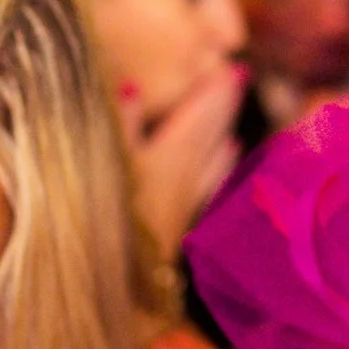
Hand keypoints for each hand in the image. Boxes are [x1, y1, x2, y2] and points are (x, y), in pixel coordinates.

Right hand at [122, 66, 246, 256]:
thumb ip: (122, 124)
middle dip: (224, 102)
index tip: (234, 66)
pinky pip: (211, 177)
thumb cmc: (112, 216)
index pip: (200, 114)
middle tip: (239, 75)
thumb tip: (133, 86)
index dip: (215, 90)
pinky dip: (221, 159)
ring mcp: (186, 197)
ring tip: (232, 103)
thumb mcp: (109, 162)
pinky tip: (232, 149)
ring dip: (222, 126)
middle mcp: (186, 173)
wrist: (124, 281)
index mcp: (170, 154)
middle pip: (211, 129)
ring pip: (213, 151)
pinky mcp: (182, 218)